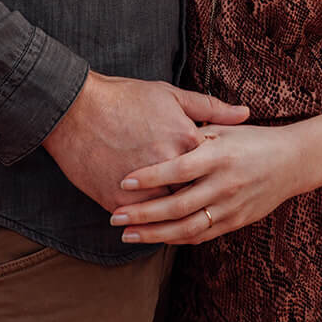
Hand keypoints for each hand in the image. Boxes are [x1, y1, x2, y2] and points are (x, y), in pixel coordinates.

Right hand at [42, 72, 249, 212]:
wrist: (76, 109)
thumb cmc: (124, 97)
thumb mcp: (170, 95)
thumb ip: (211, 107)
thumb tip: (245, 114)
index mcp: (186, 139)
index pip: (212, 167)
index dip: (214, 172)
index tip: (216, 175)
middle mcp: (170, 165)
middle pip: (195, 194)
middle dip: (199, 199)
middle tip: (201, 204)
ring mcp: (145, 187)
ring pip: (170, 213)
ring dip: (174, 217)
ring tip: (178, 219)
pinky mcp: (120, 200)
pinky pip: (142, 220)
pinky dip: (147, 224)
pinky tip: (151, 225)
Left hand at [109, 122, 307, 244]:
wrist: (291, 162)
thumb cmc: (252, 139)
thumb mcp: (224, 129)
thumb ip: (194, 134)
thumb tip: (161, 137)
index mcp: (217, 155)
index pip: (177, 170)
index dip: (149, 178)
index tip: (123, 182)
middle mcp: (223, 184)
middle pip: (177, 206)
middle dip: (143, 213)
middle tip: (115, 216)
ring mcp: (230, 207)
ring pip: (186, 228)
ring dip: (154, 234)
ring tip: (128, 234)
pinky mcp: (235, 222)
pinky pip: (201, 235)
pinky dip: (177, 239)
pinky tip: (157, 238)